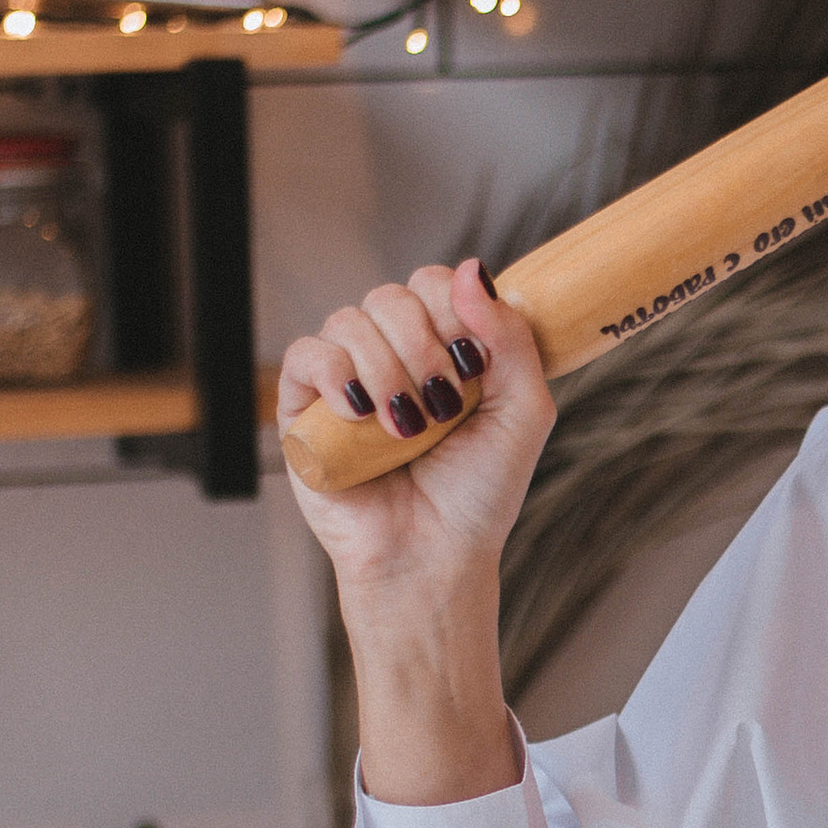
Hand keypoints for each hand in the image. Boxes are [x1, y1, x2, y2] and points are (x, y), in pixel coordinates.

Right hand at [278, 258, 553, 612]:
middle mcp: (392, 356)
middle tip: (444, 403)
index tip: (473, 364)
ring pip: (350, 320)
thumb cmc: (479, 495)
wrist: (432, 556)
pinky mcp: (304, 409)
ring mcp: (346, 380)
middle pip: (393, 296)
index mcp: (442, 349)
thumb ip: (511, 338)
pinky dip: (334, 374)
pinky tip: (361, 412)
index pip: (435, 283)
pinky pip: (306, 356)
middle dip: (423, 345)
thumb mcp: (523, 412)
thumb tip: (472, 270)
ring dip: (386, 368)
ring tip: (409, 427)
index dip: (453, 308)